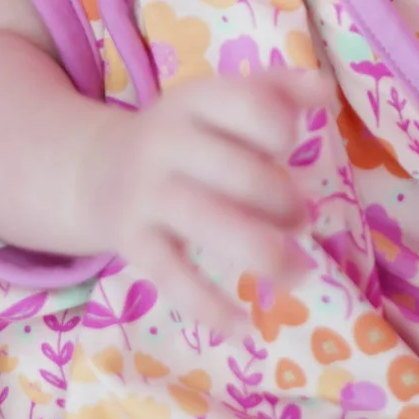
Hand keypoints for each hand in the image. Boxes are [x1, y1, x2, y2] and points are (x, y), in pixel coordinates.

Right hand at [74, 67, 332, 334]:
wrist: (92, 170)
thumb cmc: (183, 137)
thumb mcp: (219, 102)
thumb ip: (276, 90)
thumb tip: (326, 92)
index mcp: (196, 102)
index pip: (250, 106)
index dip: (281, 130)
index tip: (287, 145)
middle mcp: (167, 143)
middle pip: (240, 173)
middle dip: (284, 202)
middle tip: (300, 219)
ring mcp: (147, 194)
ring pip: (211, 223)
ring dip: (266, 253)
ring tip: (299, 271)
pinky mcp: (133, 243)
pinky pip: (174, 278)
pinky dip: (210, 307)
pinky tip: (244, 328)